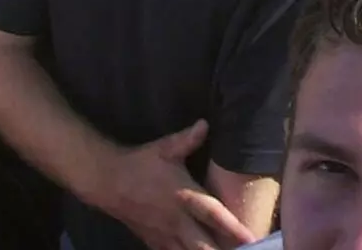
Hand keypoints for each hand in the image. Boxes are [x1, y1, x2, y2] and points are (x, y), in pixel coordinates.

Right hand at [97, 119, 251, 249]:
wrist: (109, 182)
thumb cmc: (141, 163)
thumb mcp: (165, 148)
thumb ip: (188, 139)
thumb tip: (205, 123)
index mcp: (183, 196)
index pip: (212, 214)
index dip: (233, 228)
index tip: (251, 240)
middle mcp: (176, 220)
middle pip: (202, 245)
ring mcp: (164, 235)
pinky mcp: (154, 242)